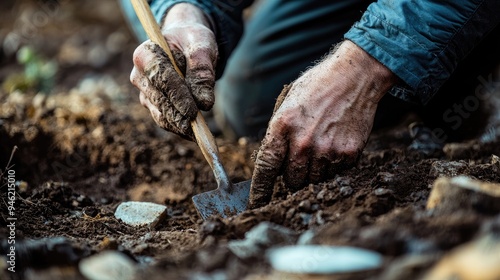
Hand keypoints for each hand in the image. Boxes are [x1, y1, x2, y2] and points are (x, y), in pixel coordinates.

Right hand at [130, 3, 216, 139]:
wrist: (184, 44)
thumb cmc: (191, 41)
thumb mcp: (202, 47)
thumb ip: (202, 70)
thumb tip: (205, 103)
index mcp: (146, 54)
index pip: (161, 78)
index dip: (178, 96)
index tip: (194, 112)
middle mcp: (139, 75)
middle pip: (159, 99)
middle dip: (180, 115)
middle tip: (199, 129)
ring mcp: (144, 92)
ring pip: (161, 114)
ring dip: (180, 126)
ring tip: (200, 135)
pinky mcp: (152, 104)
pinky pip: (165, 120)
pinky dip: (180, 129)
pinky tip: (196, 135)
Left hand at [249, 40, 396, 207]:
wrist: (355, 75)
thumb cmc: (318, 86)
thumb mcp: (287, 103)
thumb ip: (278, 133)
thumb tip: (272, 162)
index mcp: (282, 126)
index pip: (266, 168)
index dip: (260, 190)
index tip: (257, 203)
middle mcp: (303, 142)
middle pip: (291, 181)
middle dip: (292, 175)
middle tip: (300, 158)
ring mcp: (327, 150)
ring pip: (314, 181)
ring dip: (313, 172)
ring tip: (320, 147)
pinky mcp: (348, 154)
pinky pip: (335, 174)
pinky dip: (333, 167)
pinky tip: (335, 145)